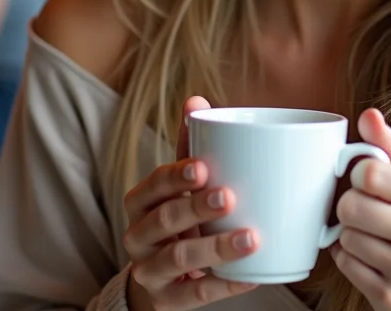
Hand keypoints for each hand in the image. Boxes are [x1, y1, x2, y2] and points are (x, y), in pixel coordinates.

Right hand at [122, 96, 259, 310]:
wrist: (158, 281)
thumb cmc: (175, 221)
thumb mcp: (178, 187)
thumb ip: (187, 147)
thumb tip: (196, 100)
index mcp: (140, 204)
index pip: (153, 186)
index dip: (175, 177)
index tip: (202, 166)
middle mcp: (138, 237)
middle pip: (163, 221)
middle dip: (195, 208)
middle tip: (229, 197)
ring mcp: (150, 272)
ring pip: (178, 260)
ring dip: (216, 248)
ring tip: (251, 238)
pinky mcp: (166, 301)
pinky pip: (196, 295)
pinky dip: (225, 285)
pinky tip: (251, 277)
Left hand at [330, 109, 390, 310]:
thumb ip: (390, 148)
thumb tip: (368, 115)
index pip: (368, 173)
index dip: (360, 175)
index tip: (370, 182)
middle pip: (350, 206)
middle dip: (352, 206)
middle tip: (369, 211)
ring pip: (345, 237)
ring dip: (351, 234)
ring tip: (373, 236)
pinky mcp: (389, 298)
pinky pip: (344, 264)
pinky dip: (350, 259)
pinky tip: (370, 258)